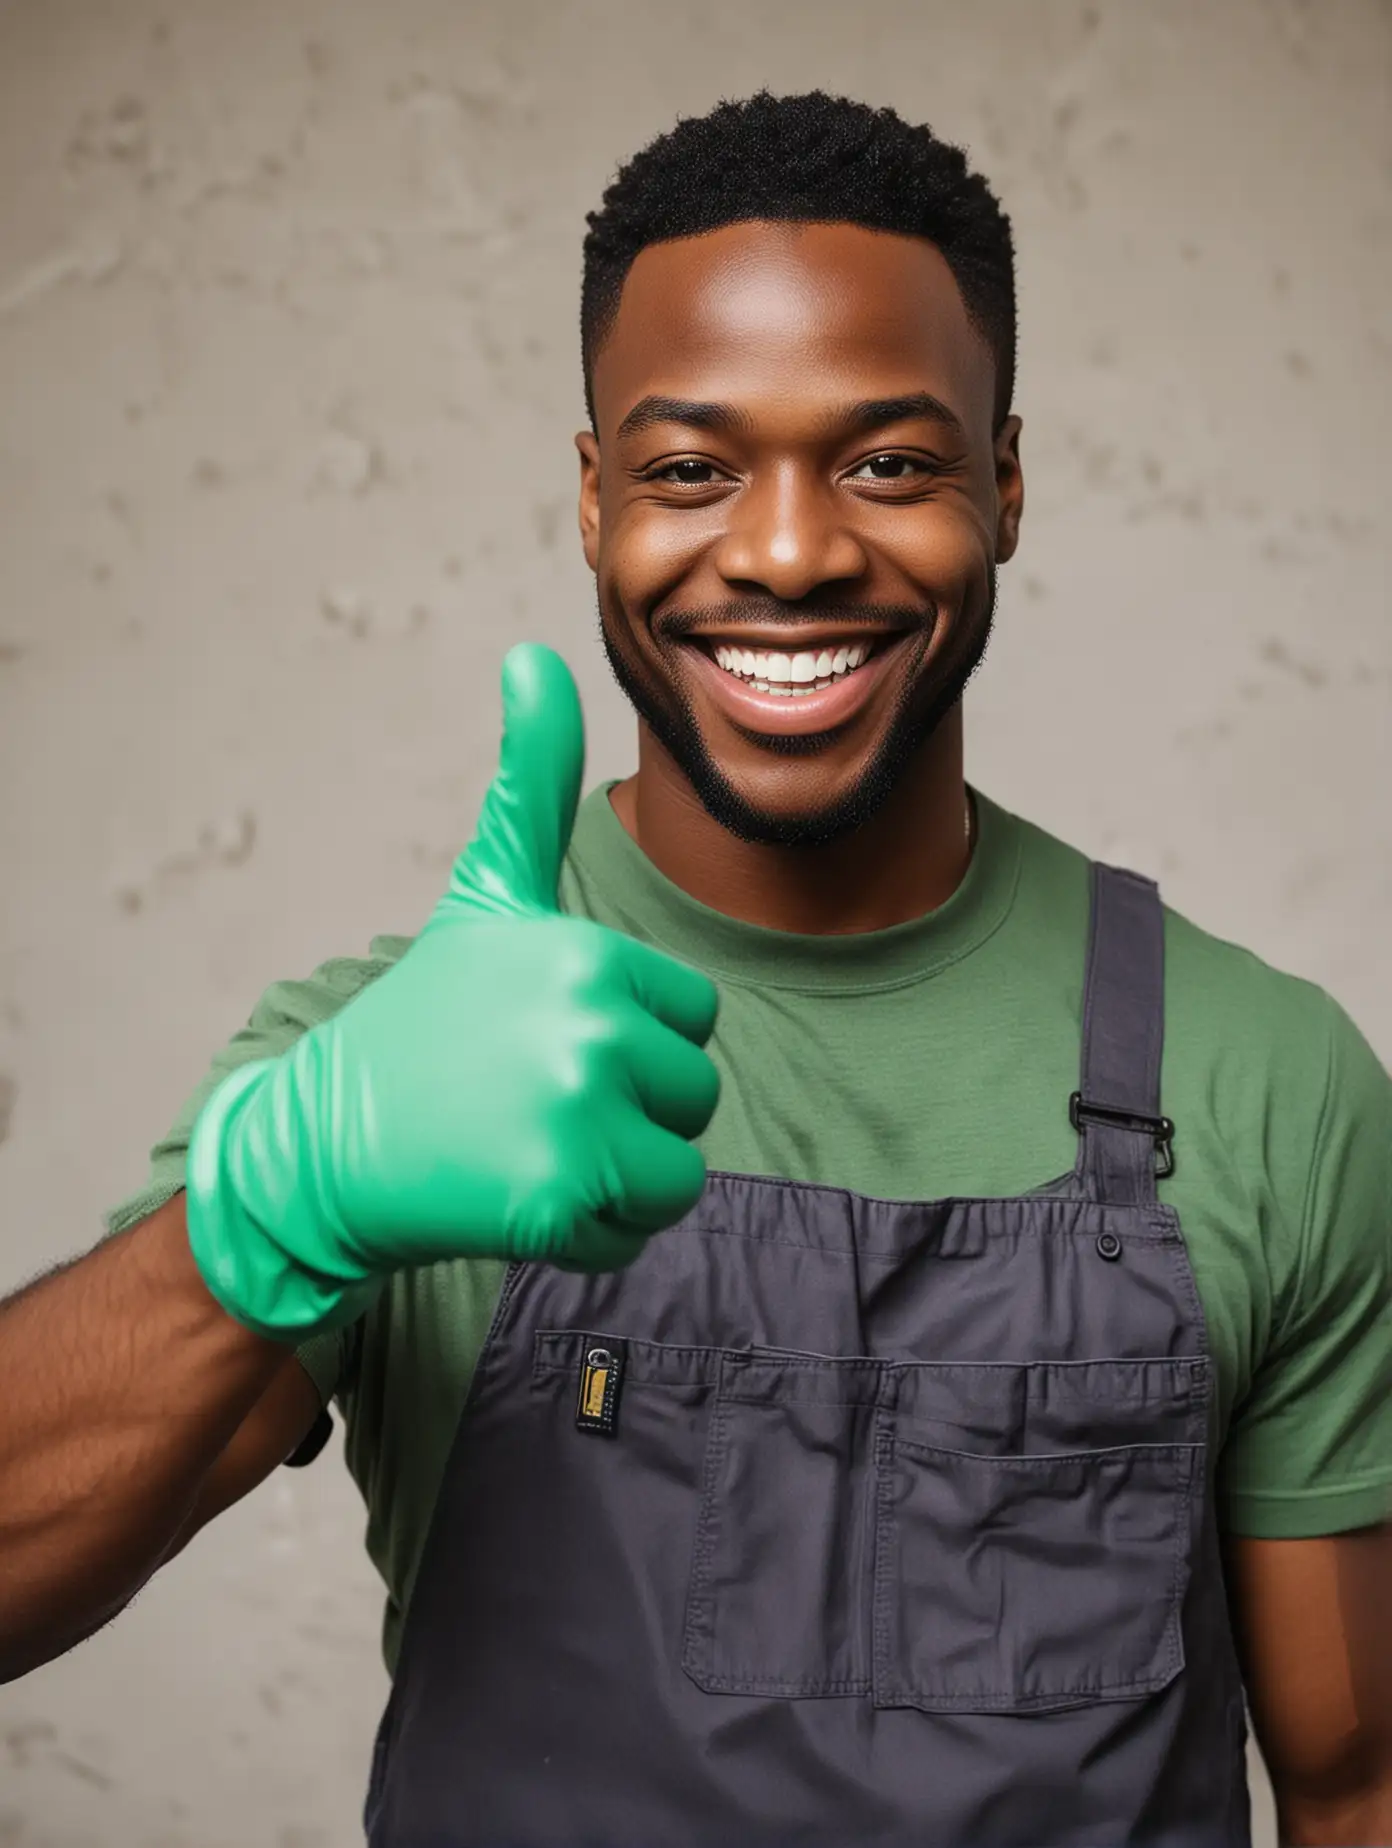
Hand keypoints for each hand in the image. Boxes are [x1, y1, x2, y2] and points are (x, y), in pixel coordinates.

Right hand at [186, 644, 720, 1340]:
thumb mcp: (487, 893)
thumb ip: (530, 782)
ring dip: (614, 1176)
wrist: (328, 1140)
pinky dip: (590, 1230)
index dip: (628, 1037)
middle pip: (692, 1092)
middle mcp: (590, 1024)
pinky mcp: (558, 1196)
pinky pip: (638, 1228)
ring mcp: (575, 1112)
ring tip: (526, 1144)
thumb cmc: (425, 1018)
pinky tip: (517, 1197)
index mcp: (587, 951)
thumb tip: (533, 652)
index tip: (545, 1037)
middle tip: (530, 1099)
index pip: (689, 1016)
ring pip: (676, 1167)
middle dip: (626, 1110)